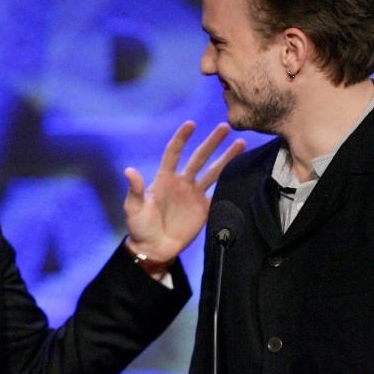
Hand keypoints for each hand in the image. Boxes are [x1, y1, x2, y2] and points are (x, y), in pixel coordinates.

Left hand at [124, 121, 244, 262]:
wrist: (154, 249)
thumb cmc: (139, 226)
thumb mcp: (133, 208)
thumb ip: (134, 190)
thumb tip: (129, 171)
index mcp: (165, 178)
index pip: (174, 153)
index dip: (182, 138)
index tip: (191, 124)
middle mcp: (182, 182)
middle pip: (199, 158)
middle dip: (212, 143)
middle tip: (225, 127)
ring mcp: (194, 195)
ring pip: (213, 172)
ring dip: (227, 158)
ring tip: (241, 144)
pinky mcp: (204, 209)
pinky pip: (219, 194)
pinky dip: (230, 185)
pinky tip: (244, 174)